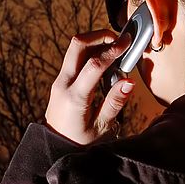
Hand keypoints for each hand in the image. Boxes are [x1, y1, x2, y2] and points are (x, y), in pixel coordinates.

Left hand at [44, 29, 134, 144]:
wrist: (55, 147)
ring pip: (75, 48)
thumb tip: (129, 81)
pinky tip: (106, 59)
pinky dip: (91, 52)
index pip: (94, 64)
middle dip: (99, 36)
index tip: (128, 42)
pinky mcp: (62, 81)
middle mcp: (63, 84)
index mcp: (75, 97)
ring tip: (115, 48)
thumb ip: (115, 102)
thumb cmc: (79, 142)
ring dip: (95, 42)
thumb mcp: (102, 128)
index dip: (113, 50)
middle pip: (77, 45)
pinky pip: (75, 58)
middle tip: (119, 39)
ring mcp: (60, 80)